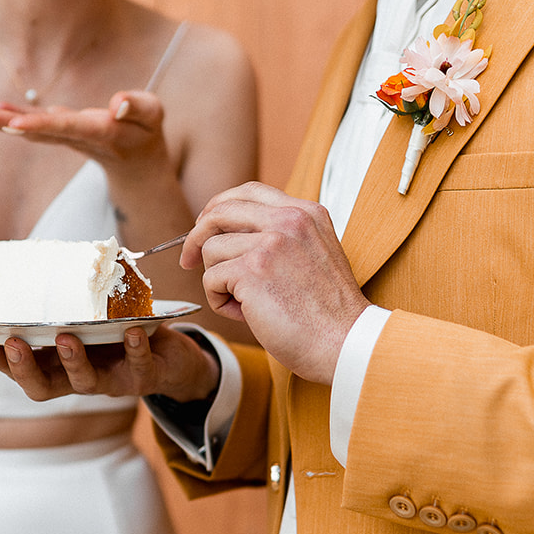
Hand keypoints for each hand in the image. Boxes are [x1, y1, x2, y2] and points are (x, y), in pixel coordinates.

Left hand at [0, 91, 171, 178]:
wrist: (138, 162)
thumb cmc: (146, 131)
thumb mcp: (154, 115)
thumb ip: (138, 107)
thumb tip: (117, 102)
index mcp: (102, 132)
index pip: (69, 127)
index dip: (43, 125)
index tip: (16, 124)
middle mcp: (79, 137)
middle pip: (44, 131)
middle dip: (14, 124)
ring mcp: (67, 138)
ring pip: (35, 132)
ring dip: (6, 125)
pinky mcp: (61, 134)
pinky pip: (34, 127)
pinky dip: (12, 120)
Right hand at [0, 323, 218, 403]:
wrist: (174, 360)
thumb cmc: (122, 334)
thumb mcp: (92, 320)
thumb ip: (69, 303)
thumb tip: (43, 259)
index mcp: (60, 365)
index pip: (20, 370)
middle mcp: (79, 378)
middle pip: (42, 387)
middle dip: (24, 367)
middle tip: (13, 343)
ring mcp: (111, 381)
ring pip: (85, 382)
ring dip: (73, 360)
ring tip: (66, 337)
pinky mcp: (144, 377)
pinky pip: (138, 366)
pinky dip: (134, 348)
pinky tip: (131, 329)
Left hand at [183, 182, 368, 384]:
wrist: (345, 343)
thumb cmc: (327, 313)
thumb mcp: (313, 255)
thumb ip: (281, 237)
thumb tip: (228, 234)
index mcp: (307, 213)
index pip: (249, 191)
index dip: (219, 206)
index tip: (205, 225)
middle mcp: (289, 220)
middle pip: (220, 211)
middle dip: (196, 236)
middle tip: (188, 259)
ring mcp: (271, 242)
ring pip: (212, 250)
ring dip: (218, 280)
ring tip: (245, 304)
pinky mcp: (253, 269)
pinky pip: (211, 279)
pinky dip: (220, 301)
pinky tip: (246, 314)